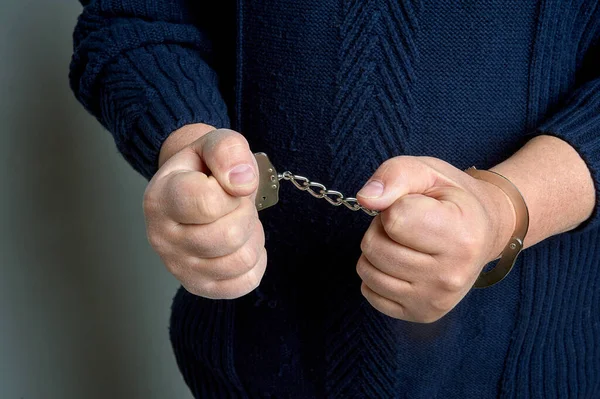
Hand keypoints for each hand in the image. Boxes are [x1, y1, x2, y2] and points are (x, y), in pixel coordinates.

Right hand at [143, 126, 266, 298]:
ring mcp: (178, 266)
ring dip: (252, 236)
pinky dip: (255, 261)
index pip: (208, 203)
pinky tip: (240, 243)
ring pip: (241, 260)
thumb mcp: (214, 143)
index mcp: (161, 198)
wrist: (193, 187)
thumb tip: (242, 182)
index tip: (228, 183)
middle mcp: (162, 237)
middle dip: (246, 214)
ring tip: (237, 220)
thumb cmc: (205, 167)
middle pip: (229, 236)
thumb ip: (228, 151)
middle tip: (236, 203)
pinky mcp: (199, 286)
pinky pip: (246, 282)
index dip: (232, 191)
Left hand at [355, 156, 514, 322]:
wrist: (483, 232)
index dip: (394, 206)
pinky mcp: (421, 314)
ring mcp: (436, 300)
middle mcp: (451, 276)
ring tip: (405, 242)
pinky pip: (370, 292)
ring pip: (368, 271)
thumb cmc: (451, 199)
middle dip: (381, 229)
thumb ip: (395, 176)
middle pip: (374, 247)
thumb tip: (366, 198)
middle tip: (407, 225)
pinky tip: (401, 264)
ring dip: (377, 250)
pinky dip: (377, 274)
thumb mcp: (428, 171)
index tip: (416, 206)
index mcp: (461, 236)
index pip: (394, 220)